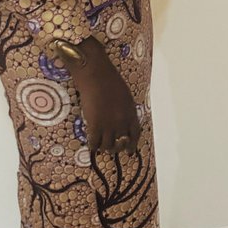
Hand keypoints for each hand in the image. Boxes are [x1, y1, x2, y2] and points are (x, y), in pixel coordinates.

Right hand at [69, 38, 139, 152]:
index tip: (130, 151)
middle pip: (121, 143)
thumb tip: (121, 121)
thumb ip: (125, 110)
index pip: (135, 134)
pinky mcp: (95, 126)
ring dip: (105, 147)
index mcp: (131, 113)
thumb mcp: (125, 96)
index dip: (132, 144)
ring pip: (108, 146)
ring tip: (101, 145)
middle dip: (117, 147)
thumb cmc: (111, 81)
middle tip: (113, 147)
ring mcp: (108, 125)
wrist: (97, 76)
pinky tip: (92, 143)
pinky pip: (95, 143)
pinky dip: (93, 145)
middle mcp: (122, 122)